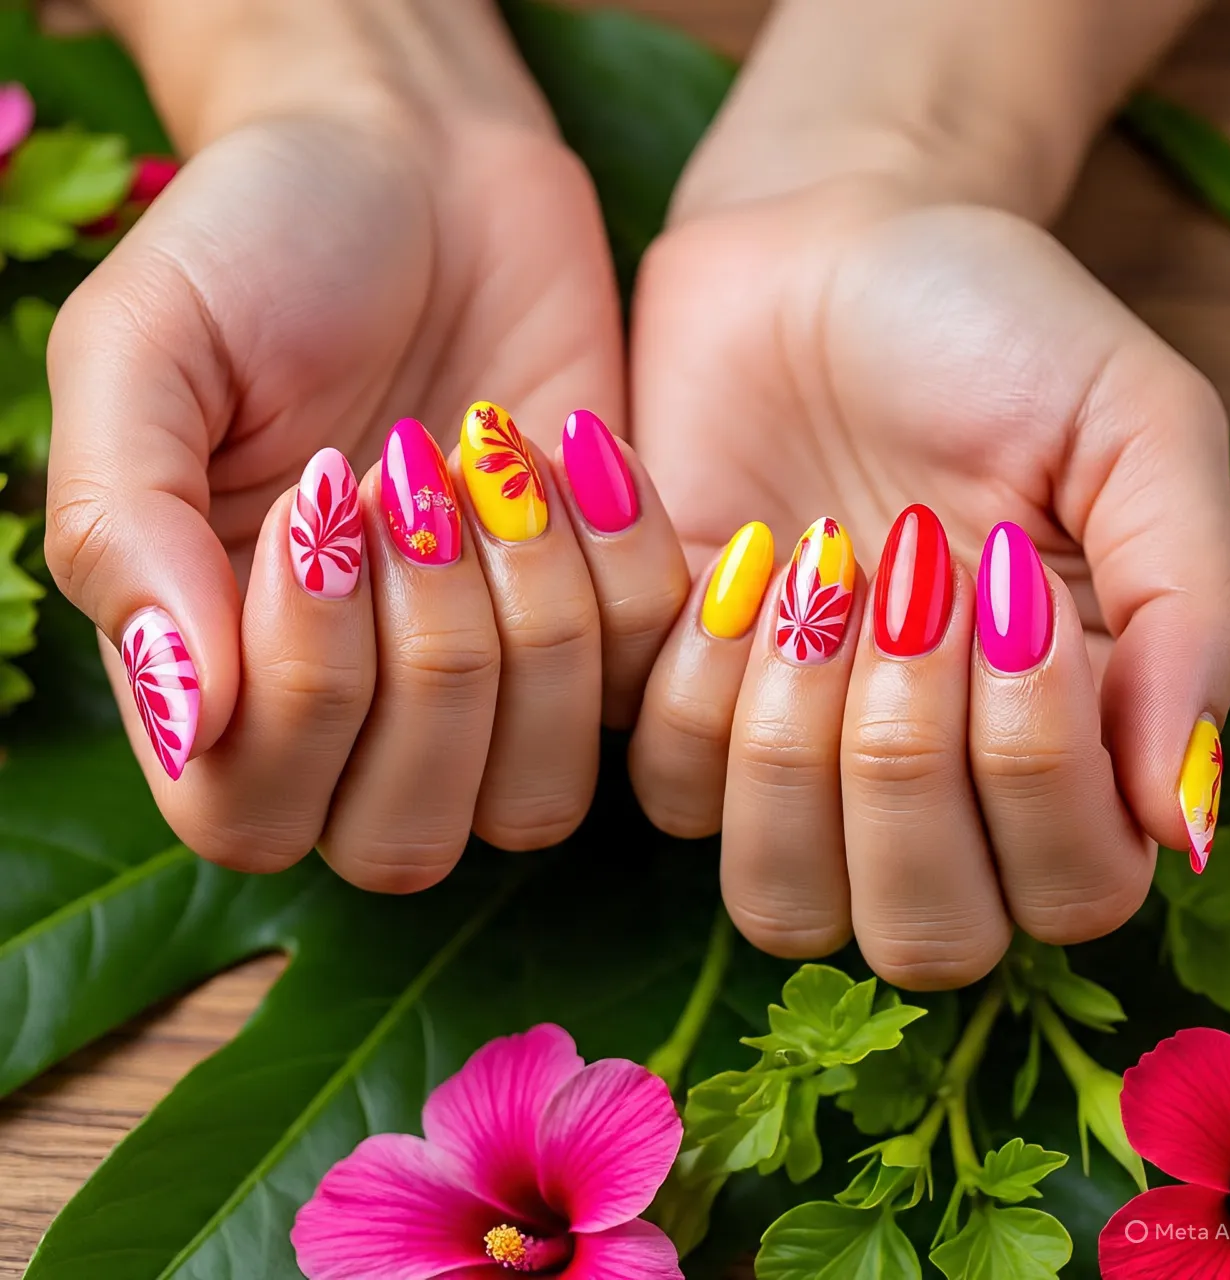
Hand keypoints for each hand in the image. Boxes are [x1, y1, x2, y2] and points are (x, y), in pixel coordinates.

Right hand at [45, 0, 686, 885]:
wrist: (424, 163)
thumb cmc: (261, 246)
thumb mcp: (143, 350)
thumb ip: (126, 531)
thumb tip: (183, 711)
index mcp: (221, 674)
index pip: (250, 814)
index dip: (302, 688)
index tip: (322, 497)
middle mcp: (358, 715)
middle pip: (401, 839)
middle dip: (428, 662)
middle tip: (410, 475)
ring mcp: (495, 689)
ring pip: (534, 800)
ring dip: (532, 626)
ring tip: (494, 461)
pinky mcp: (606, 633)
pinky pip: (646, 694)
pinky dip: (623, 569)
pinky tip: (577, 448)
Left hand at [628, 0, 1229, 984]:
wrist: (823, 249)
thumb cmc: (994, 329)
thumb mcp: (1138, 434)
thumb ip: (1190, 619)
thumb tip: (1186, 821)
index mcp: (1060, 739)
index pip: (1068, 894)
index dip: (1035, 777)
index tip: (1006, 586)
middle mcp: (924, 783)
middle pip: (918, 935)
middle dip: (903, 772)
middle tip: (905, 582)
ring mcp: (788, 757)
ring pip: (778, 895)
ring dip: (791, 737)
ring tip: (813, 562)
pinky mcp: (670, 704)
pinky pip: (660, 783)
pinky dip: (692, 670)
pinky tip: (731, 543)